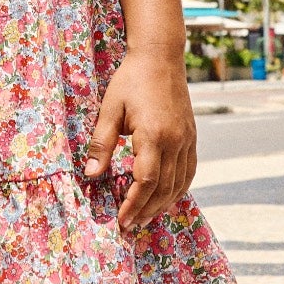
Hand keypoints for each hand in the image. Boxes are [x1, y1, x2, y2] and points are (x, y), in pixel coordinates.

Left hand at [82, 51, 196, 235]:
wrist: (160, 57)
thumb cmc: (130, 81)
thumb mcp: (109, 109)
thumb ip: (102, 144)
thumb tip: (91, 175)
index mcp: (153, 134)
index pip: (145, 181)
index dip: (133, 203)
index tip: (121, 220)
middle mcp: (175, 141)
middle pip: (163, 188)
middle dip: (146, 210)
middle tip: (130, 225)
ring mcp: (187, 140)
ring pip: (179, 183)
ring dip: (162, 204)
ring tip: (145, 217)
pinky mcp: (192, 137)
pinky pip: (189, 171)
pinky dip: (178, 190)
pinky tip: (166, 199)